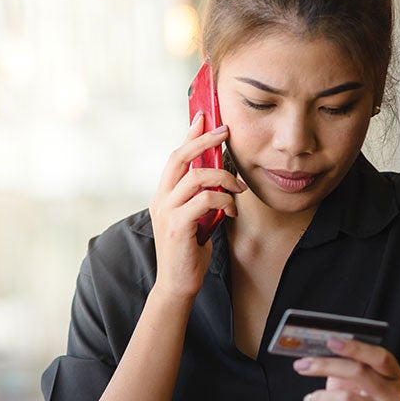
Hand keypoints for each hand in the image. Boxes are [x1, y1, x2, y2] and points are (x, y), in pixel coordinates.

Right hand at [148, 113, 245, 298]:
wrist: (178, 284)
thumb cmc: (190, 251)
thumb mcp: (196, 218)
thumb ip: (201, 197)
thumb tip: (222, 175)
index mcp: (164, 194)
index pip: (175, 156)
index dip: (190, 134)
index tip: (205, 116)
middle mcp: (161, 198)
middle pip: (179, 156)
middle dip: (203, 140)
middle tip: (225, 131)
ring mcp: (166, 211)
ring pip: (195, 176)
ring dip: (223, 177)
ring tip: (239, 188)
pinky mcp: (177, 225)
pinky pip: (204, 199)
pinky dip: (223, 199)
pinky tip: (232, 209)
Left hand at [297, 338, 399, 400]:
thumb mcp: (352, 383)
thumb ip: (344, 366)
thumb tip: (315, 352)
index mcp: (394, 376)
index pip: (380, 357)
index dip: (355, 348)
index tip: (330, 341)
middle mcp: (396, 397)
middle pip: (359, 373)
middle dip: (325, 366)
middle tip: (302, 365)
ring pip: (347, 399)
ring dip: (322, 397)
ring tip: (311, 398)